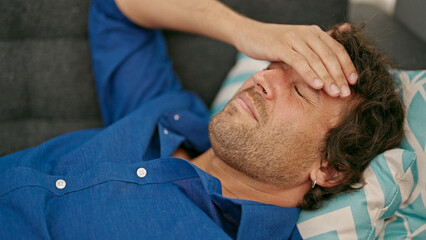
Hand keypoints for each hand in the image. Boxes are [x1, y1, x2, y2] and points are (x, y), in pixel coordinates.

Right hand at [233, 21, 356, 97]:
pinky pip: (299, 61)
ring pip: (316, 60)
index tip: (354, 82)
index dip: (347, 65)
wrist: (248, 33)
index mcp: (314, 32)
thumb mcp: (297, 44)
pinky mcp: (280, 46)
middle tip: (346, 93)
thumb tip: (336, 50)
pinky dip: (309, 74)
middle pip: (329, 56)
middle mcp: (307, 33)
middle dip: (340, 76)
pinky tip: (316, 85)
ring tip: (335, 93)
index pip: (336, 49)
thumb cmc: (273, 42)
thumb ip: (315, 49)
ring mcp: (294, 39)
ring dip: (327, 78)